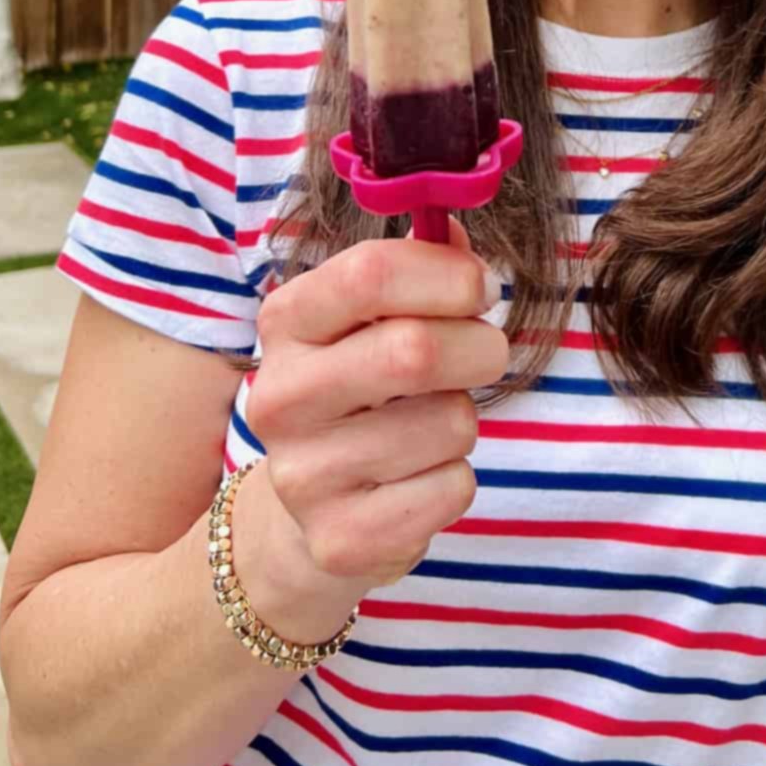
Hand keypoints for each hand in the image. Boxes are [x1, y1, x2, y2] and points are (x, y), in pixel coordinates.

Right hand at [233, 218, 506, 636]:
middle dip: (479, 347)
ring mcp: (304, 475)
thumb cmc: (359, 393)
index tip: (479, 289)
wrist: (303, 515)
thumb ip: (415, 268)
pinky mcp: (341, 539)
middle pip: (415, 350)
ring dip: (465, 419)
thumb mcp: (368, 323)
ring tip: (430, 426)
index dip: (447, 274)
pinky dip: (456, 480)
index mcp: (287, 322)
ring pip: (448, 423)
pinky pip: (451, 489)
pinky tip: (416, 480)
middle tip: (484, 354)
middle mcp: (281, 396)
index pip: (369, 272)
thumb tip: (453, 226)